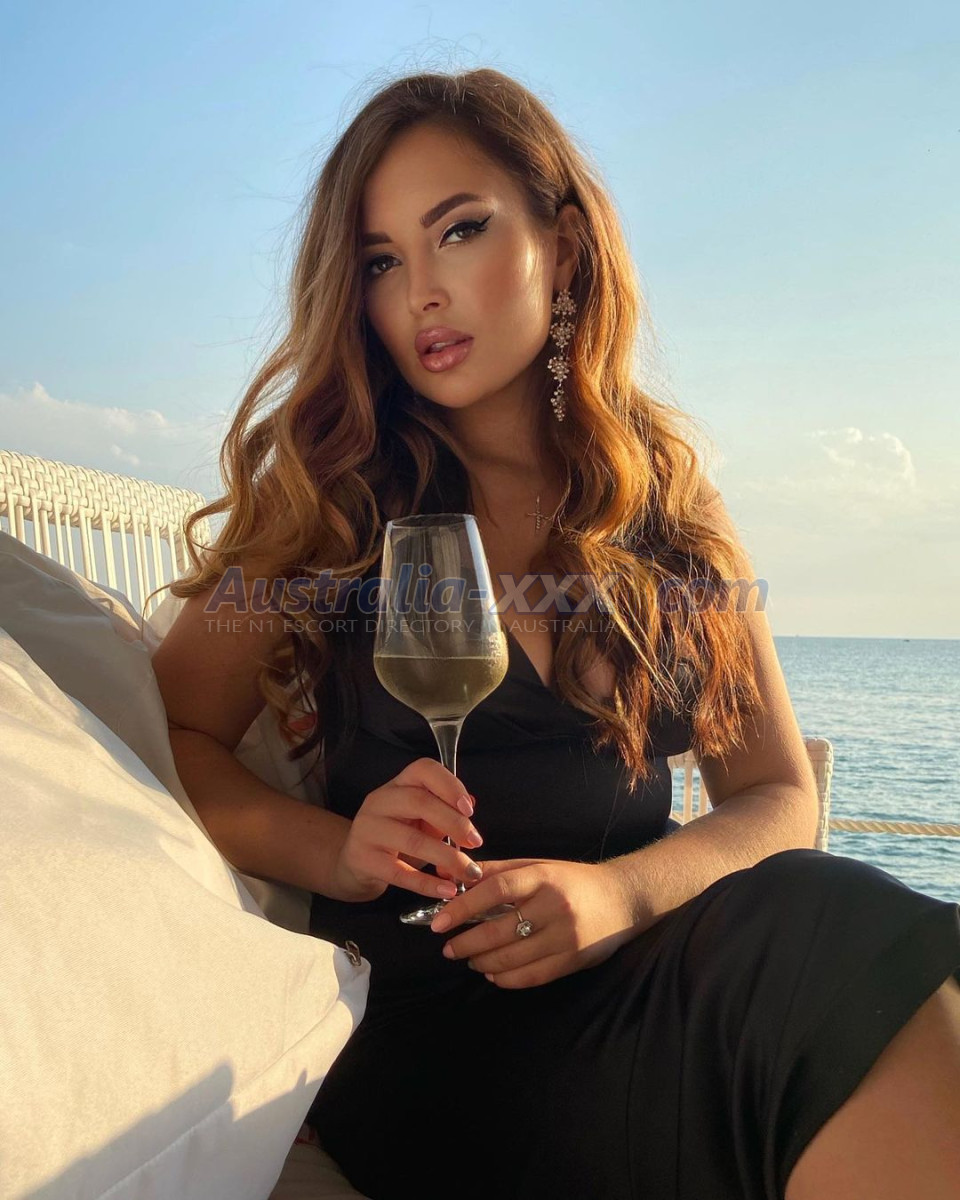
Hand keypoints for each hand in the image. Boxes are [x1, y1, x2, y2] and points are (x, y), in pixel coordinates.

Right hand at [330, 758, 484, 902]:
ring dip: (447, 857)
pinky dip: (427, 883)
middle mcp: (379, 801)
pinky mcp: (362, 860)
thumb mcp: (420, 820)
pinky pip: (399, 873)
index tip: (470, 809)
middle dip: (454, 822)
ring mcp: (367, 830)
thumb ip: (444, 811)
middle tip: (476, 842)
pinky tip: (448, 891)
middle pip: (419, 801)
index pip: (423, 769)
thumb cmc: (396, 838)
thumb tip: (471, 803)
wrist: (354, 864)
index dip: (450, 785)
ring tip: (469, 871)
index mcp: (398, 784)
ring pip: (412, 839)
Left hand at [428, 857, 636, 987]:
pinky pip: (531, 977)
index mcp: (542, 877)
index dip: (463, 907)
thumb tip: (455, 875)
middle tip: (448, 948)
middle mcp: (554, 906)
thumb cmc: (572, 880)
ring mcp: (565, 937)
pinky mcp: (572, 961)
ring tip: (469, 959)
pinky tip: (492, 974)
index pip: (495, 890)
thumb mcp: (537, 867)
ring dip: (482, 962)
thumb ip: (497, 872)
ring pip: (511, 958)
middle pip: (498, 930)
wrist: (623, 898)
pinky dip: (506, 979)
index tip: (439, 922)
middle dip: (466, 943)